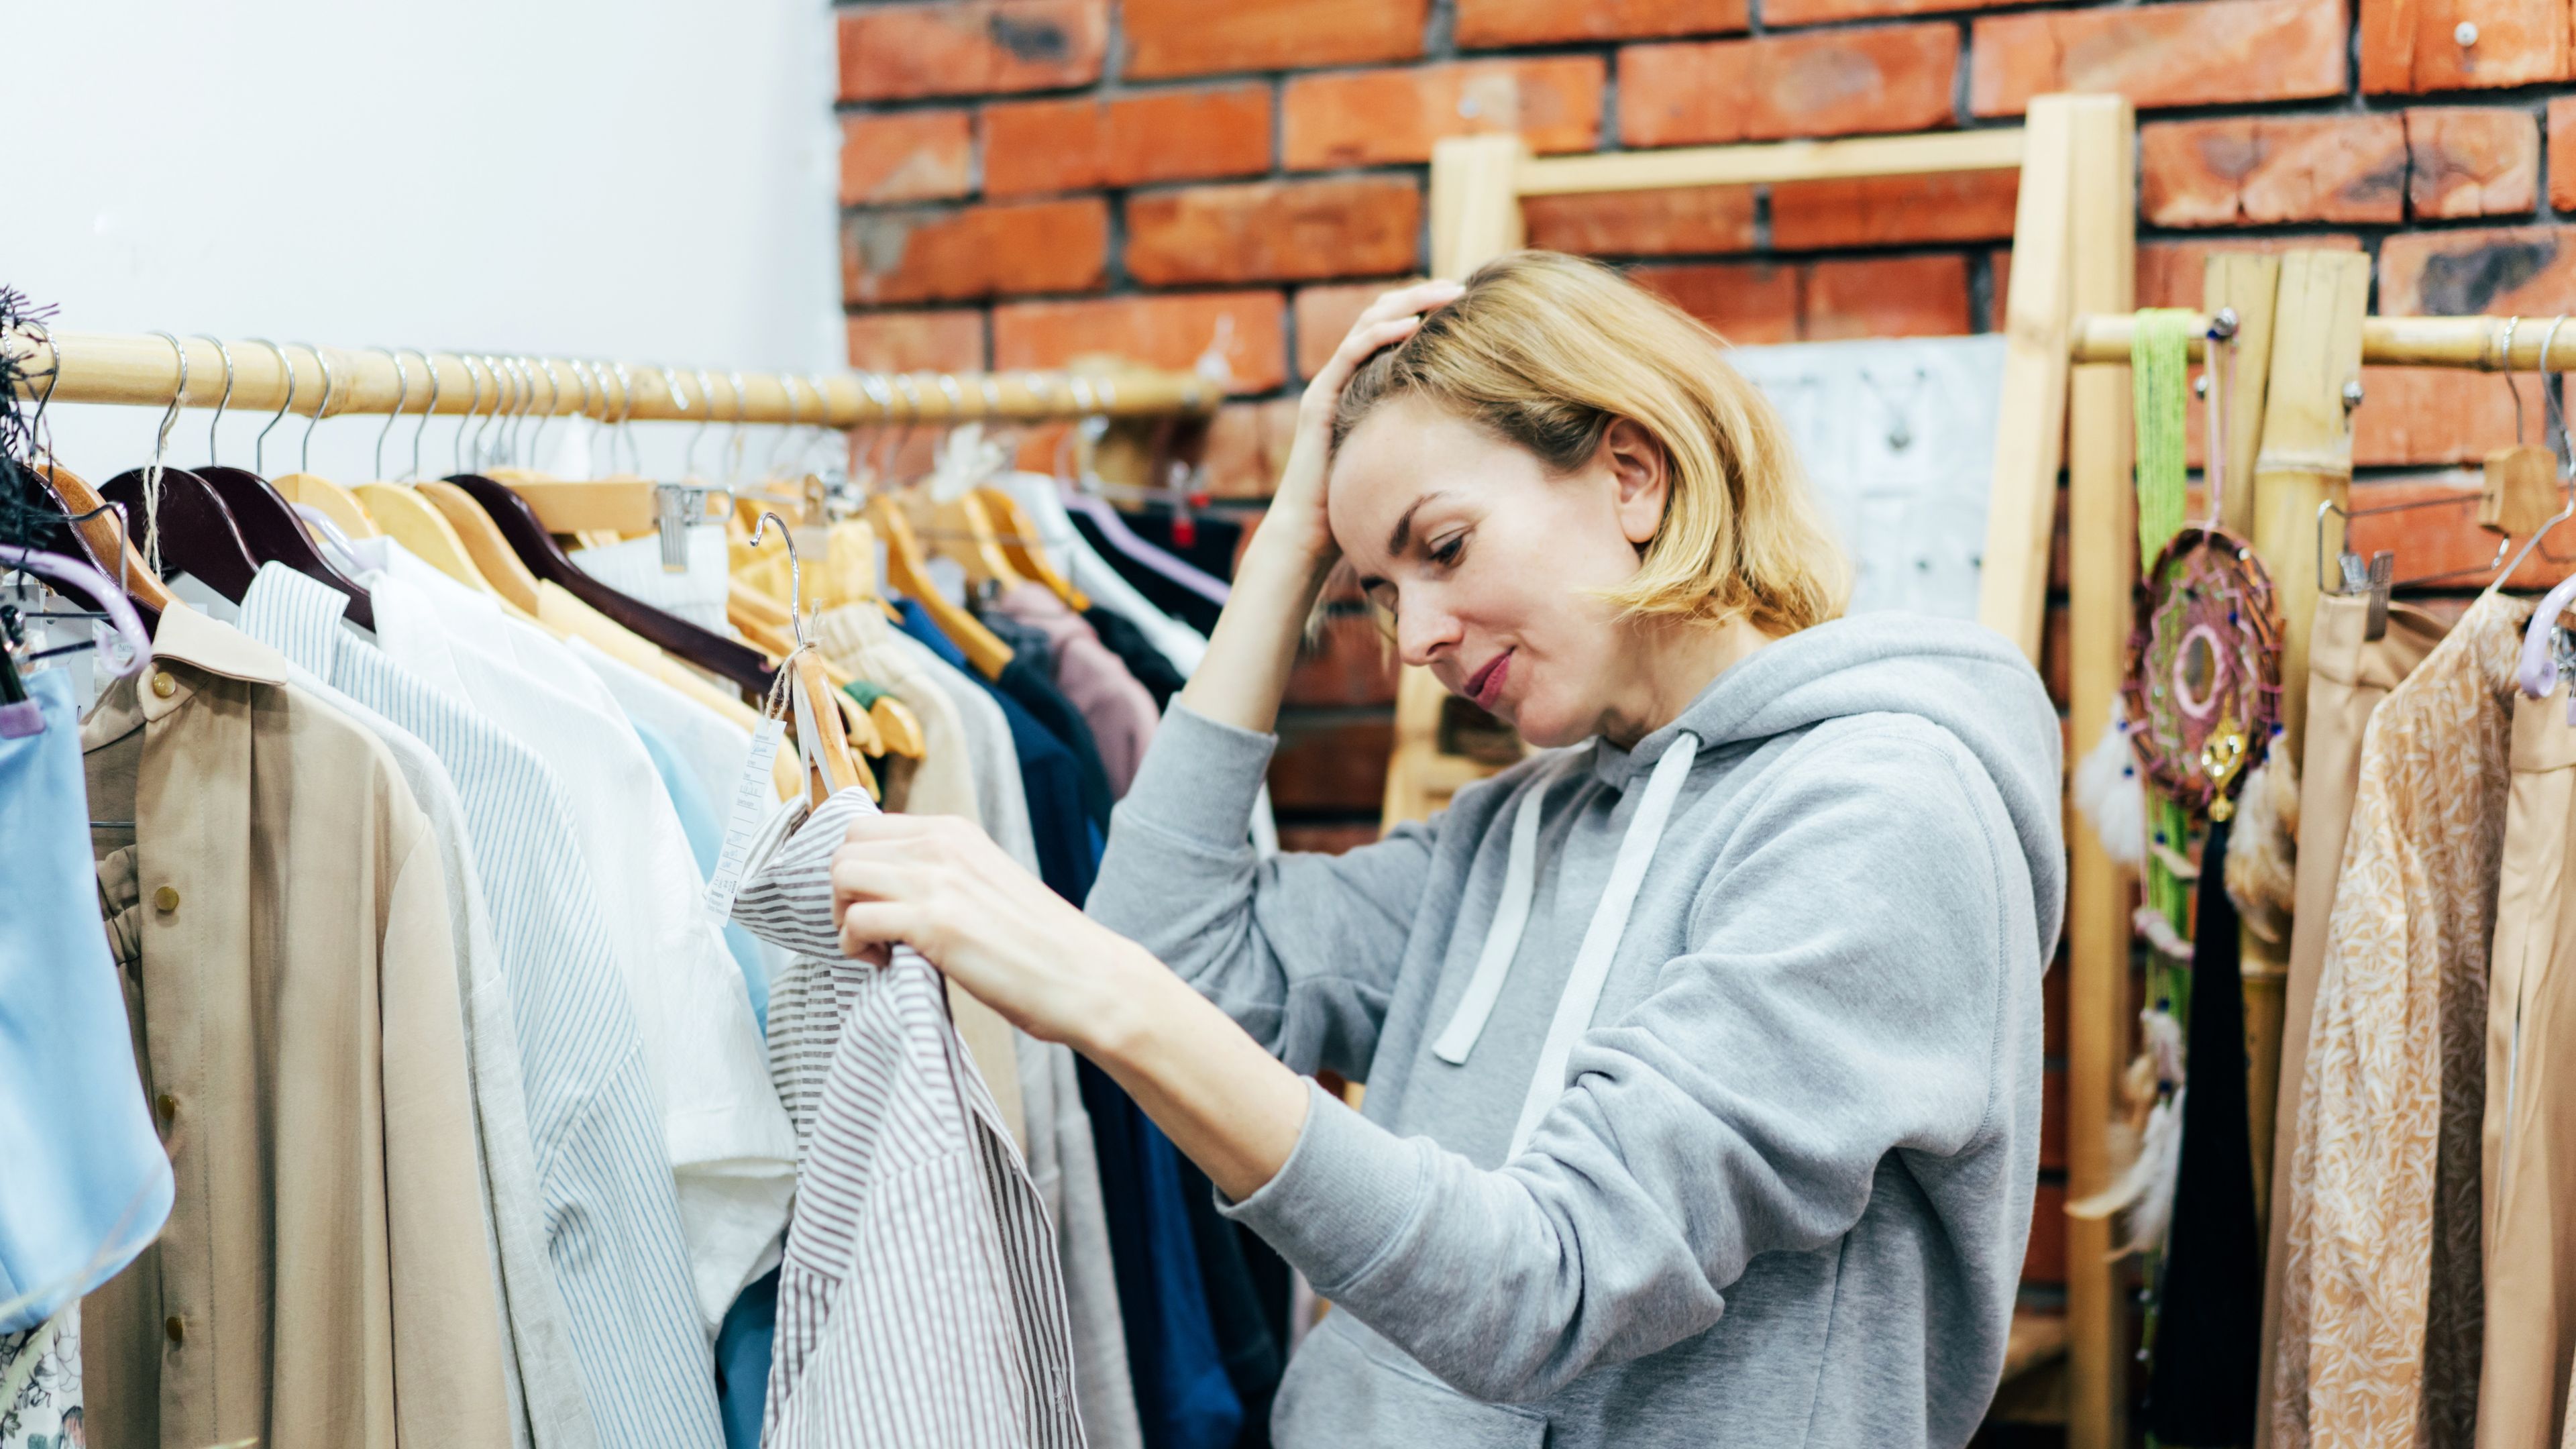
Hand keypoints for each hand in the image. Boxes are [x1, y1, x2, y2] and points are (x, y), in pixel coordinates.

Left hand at [829, 812, 1148, 1049]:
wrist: (1085, 978)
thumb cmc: (1039, 946)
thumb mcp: (986, 884)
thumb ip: (941, 874)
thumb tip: (887, 889)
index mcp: (956, 832)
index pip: (868, 827)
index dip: (859, 870)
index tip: (876, 904)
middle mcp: (943, 844)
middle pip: (847, 846)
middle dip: (844, 891)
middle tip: (871, 929)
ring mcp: (938, 880)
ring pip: (842, 875)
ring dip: (844, 916)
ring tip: (877, 947)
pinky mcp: (934, 923)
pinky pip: (856, 920)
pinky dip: (856, 947)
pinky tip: (887, 964)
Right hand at [1260, 278, 1465, 569]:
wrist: (1311, 532)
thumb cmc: (1358, 501)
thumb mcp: (1403, 456)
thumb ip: (1425, 433)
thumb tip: (1477, 433)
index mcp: (1361, 384)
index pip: (1393, 331)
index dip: (1425, 311)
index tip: (1465, 304)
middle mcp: (1343, 376)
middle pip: (1381, 316)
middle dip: (1421, 296)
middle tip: (1461, 287)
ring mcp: (1329, 384)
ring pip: (1366, 325)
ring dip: (1407, 304)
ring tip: (1445, 294)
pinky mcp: (1321, 399)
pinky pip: (1350, 354)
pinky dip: (1380, 334)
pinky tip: (1412, 326)